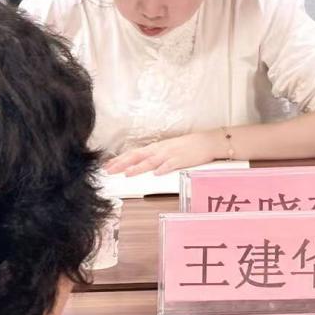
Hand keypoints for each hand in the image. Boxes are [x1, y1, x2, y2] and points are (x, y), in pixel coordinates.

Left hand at [104, 131, 218, 175]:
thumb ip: (154, 156)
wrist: (207, 141)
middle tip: (109, 170)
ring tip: (128, 173)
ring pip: (151, 161)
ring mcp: (170, 154)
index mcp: (156, 147)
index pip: (133, 153)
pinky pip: (171, 164)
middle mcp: (160, 150)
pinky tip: (157, 173)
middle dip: (122, 163)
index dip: (120, 159)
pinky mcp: (181, 159)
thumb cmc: (187, 146)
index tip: (107, 165)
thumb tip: (139, 163)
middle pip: (138, 156)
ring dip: (139, 167)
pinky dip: (163, 168)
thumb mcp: (167, 149)